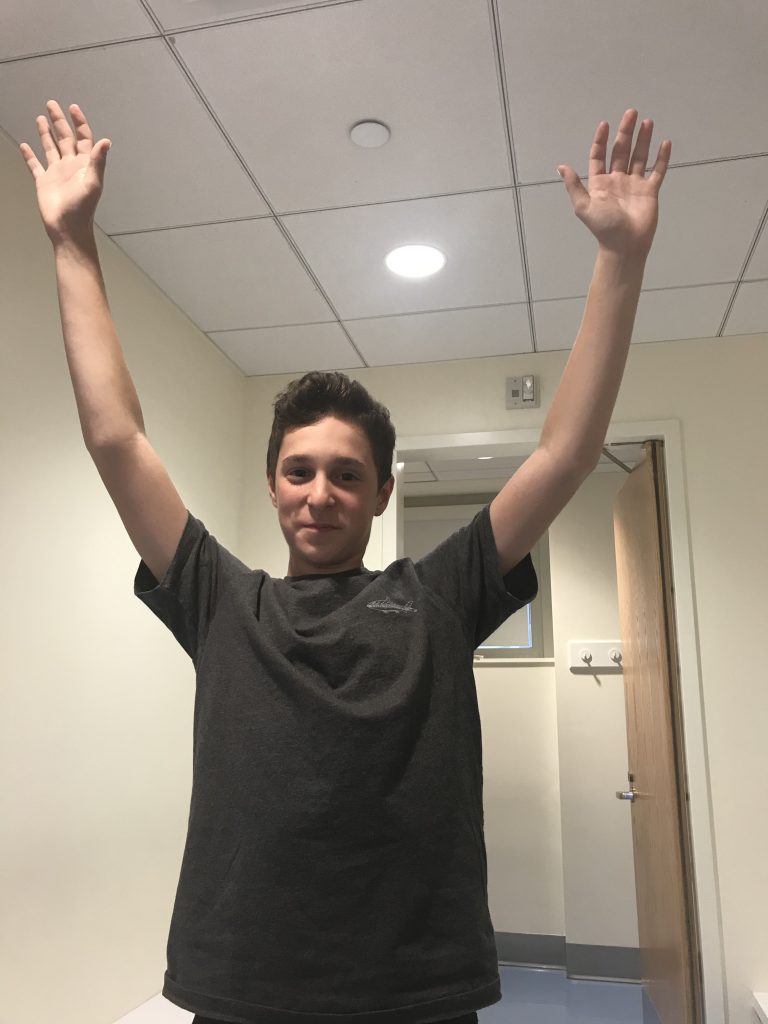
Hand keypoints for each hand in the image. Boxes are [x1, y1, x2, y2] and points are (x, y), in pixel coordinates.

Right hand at [19, 100, 111, 245]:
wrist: (68, 229)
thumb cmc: (82, 210)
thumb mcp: (93, 183)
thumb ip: (98, 161)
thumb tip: (106, 141)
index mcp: (84, 165)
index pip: (83, 138)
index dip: (79, 123)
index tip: (72, 108)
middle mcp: (71, 166)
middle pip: (65, 138)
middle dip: (59, 121)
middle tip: (52, 104)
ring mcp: (57, 174)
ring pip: (51, 148)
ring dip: (46, 133)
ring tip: (40, 117)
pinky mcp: (44, 182)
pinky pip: (35, 165)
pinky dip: (30, 156)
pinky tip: (25, 146)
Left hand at [557, 109, 670, 257]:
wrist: (624, 245)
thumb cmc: (603, 227)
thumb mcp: (583, 206)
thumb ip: (574, 186)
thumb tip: (561, 166)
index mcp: (600, 183)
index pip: (599, 156)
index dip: (601, 140)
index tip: (605, 124)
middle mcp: (617, 180)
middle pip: (621, 151)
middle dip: (626, 132)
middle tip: (631, 112)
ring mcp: (634, 184)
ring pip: (639, 156)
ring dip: (643, 139)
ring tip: (647, 122)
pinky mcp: (650, 191)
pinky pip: (657, 171)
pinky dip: (662, 158)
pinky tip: (664, 143)